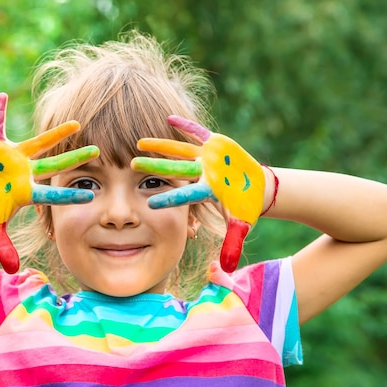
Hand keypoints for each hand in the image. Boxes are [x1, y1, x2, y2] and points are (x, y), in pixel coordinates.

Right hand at [0, 93, 98, 272]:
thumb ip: (3, 247)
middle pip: (55, 164)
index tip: (92, 193)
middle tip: (99, 151)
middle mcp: (26, 172)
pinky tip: (2, 96)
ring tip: (77, 122)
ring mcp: (13, 158)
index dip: (70, 192)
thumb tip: (12, 271)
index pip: (52, 192)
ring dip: (56, 134)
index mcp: (27, 192)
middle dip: (75, 158)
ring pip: (38, 143)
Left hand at [131, 115, 264, 271]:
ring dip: (161, 145)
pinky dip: (187, 125)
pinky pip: (198, 133)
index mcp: (205, 192)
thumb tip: (226, 268)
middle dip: (153, 168)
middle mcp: (200, 174)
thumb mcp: (240, 224)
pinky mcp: (214, 144)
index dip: (167, 198)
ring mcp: (205, 159)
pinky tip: (170, 118)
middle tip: (131, 165)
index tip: (148, 202)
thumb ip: (232, 243)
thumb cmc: (245, 207)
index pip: (183, 196)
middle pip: (173, 171)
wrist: (255, 188)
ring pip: (179, 151)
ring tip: (139, 142)